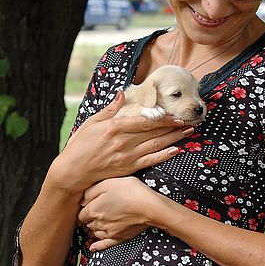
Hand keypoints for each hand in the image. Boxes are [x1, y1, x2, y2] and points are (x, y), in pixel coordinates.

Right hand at [50, 90, 193, 195]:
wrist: (73, 172)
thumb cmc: (80, 145)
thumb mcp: (91, 123)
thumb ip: (110, 109)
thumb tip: (122, 93)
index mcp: (115, 128)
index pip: (145, 121)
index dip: (163, 118)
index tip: (176, 115)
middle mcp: (124, 142)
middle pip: (154, 132)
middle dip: (173, 126)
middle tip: (189, 121)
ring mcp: (127, 156)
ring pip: (156, 145)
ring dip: (174, 138)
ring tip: (188, 132)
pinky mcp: (129, 168)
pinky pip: (151, 161)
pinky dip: (164, 155)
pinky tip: (176, 150)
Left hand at [77, 176, 156, 251]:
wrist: (150, 207)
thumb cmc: (131, 191)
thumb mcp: (109, 183)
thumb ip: (91, 191)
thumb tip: (82, 200)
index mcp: (94, 209)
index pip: (80, 214)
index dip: (83, 209)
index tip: (87, 206)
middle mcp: (98, 223)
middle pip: (87, 223)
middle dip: (88, 219)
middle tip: (93, 212)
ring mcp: (109, 232)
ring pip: (95, 233)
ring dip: (93, 229)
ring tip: (97, 223)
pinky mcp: (119, 237)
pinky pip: (104, 244)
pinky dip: (97, 246)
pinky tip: (93, 247)